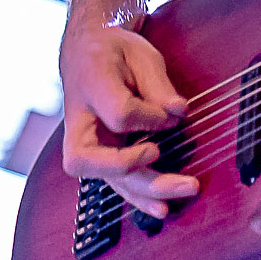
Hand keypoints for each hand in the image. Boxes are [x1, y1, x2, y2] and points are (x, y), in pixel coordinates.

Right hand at [59, 25, 198, 216]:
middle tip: (169, 164)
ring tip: (180, 196)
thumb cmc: (114, 51)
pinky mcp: (101, 157)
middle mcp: (79, 123)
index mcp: (90, 86)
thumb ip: (158, 83)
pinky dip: (140, 197)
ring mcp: (87, 145)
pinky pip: (117, 183)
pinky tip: (162, 208)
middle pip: (96, 160)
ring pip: (108, 179)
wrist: (86, 53)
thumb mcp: (139, 54)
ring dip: (146, 191)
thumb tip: (178, 112)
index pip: (119, 113)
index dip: (151, 114)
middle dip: (135, 169)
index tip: (171, 108)